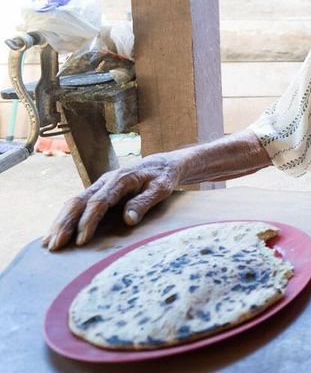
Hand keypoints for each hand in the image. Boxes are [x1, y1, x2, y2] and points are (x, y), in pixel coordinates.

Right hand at [42, 155, 180, 250]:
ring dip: (60, 222)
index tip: (81, 241)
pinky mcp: (97, 191)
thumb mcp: (161, 188)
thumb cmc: (163, 177)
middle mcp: (105, 181)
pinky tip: (56, 233)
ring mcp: (99, 186)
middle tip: (55, 245)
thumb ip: (145, 202)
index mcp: (120, 179)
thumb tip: (128, 219)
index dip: (88, 222)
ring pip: (74, 202)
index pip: (99, 202)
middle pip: (79, 201)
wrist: (163, 164)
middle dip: (65, 224)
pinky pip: (77, 204)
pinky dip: (64, 218)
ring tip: (48, 243)